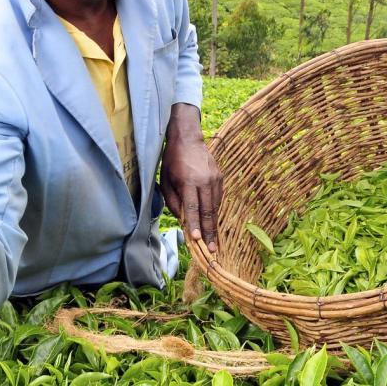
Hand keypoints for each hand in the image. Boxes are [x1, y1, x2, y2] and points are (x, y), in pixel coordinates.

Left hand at [159, 104, 221, 252]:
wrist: (188, 138)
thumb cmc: (172, 160)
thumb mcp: (166, 179)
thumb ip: (173, 200)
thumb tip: (182, 219)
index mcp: (188, 181)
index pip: (192, 207)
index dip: (194, 224)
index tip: (196, 238)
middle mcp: (204, 180)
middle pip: (208, 211)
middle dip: (210, 232)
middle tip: (212, 249)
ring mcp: (215, 179)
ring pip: (215, 207)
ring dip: (214, 225)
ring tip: (214, 241)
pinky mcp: (220, 177)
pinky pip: (218, 199)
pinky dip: (215, 212)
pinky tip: (213, 223)